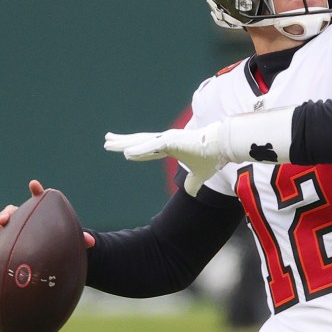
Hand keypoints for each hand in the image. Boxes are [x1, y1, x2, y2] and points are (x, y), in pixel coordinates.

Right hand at [0, 179, 94, 264]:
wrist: (47, 258)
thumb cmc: (58, 243)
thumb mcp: (69, 241)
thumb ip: (79, 239)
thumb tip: (91, 241)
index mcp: (36, 216)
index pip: (36, 202)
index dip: (36, 191)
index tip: (35, 185)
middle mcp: (20, 224)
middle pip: (9, 214)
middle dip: (4, 215)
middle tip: (4, 220)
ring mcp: (10, 237)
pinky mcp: (4, 252)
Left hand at [104, 122, 225, 195]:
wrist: (223, 146)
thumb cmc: (212, 157)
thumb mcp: (200, 174)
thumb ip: (193, 182)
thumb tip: (191, 193)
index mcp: (171, 146)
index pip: (148, 149)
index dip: (135, 151)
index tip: (123, 151)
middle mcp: (167, 140)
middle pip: (139, 141)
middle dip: (122, 141)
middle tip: (107, 140)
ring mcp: (168, 139)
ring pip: (140, 141)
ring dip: (123, 143)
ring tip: (108, 142)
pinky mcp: (171, 141)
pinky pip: (151, 147)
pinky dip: (138, 151)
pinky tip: (125, 154)